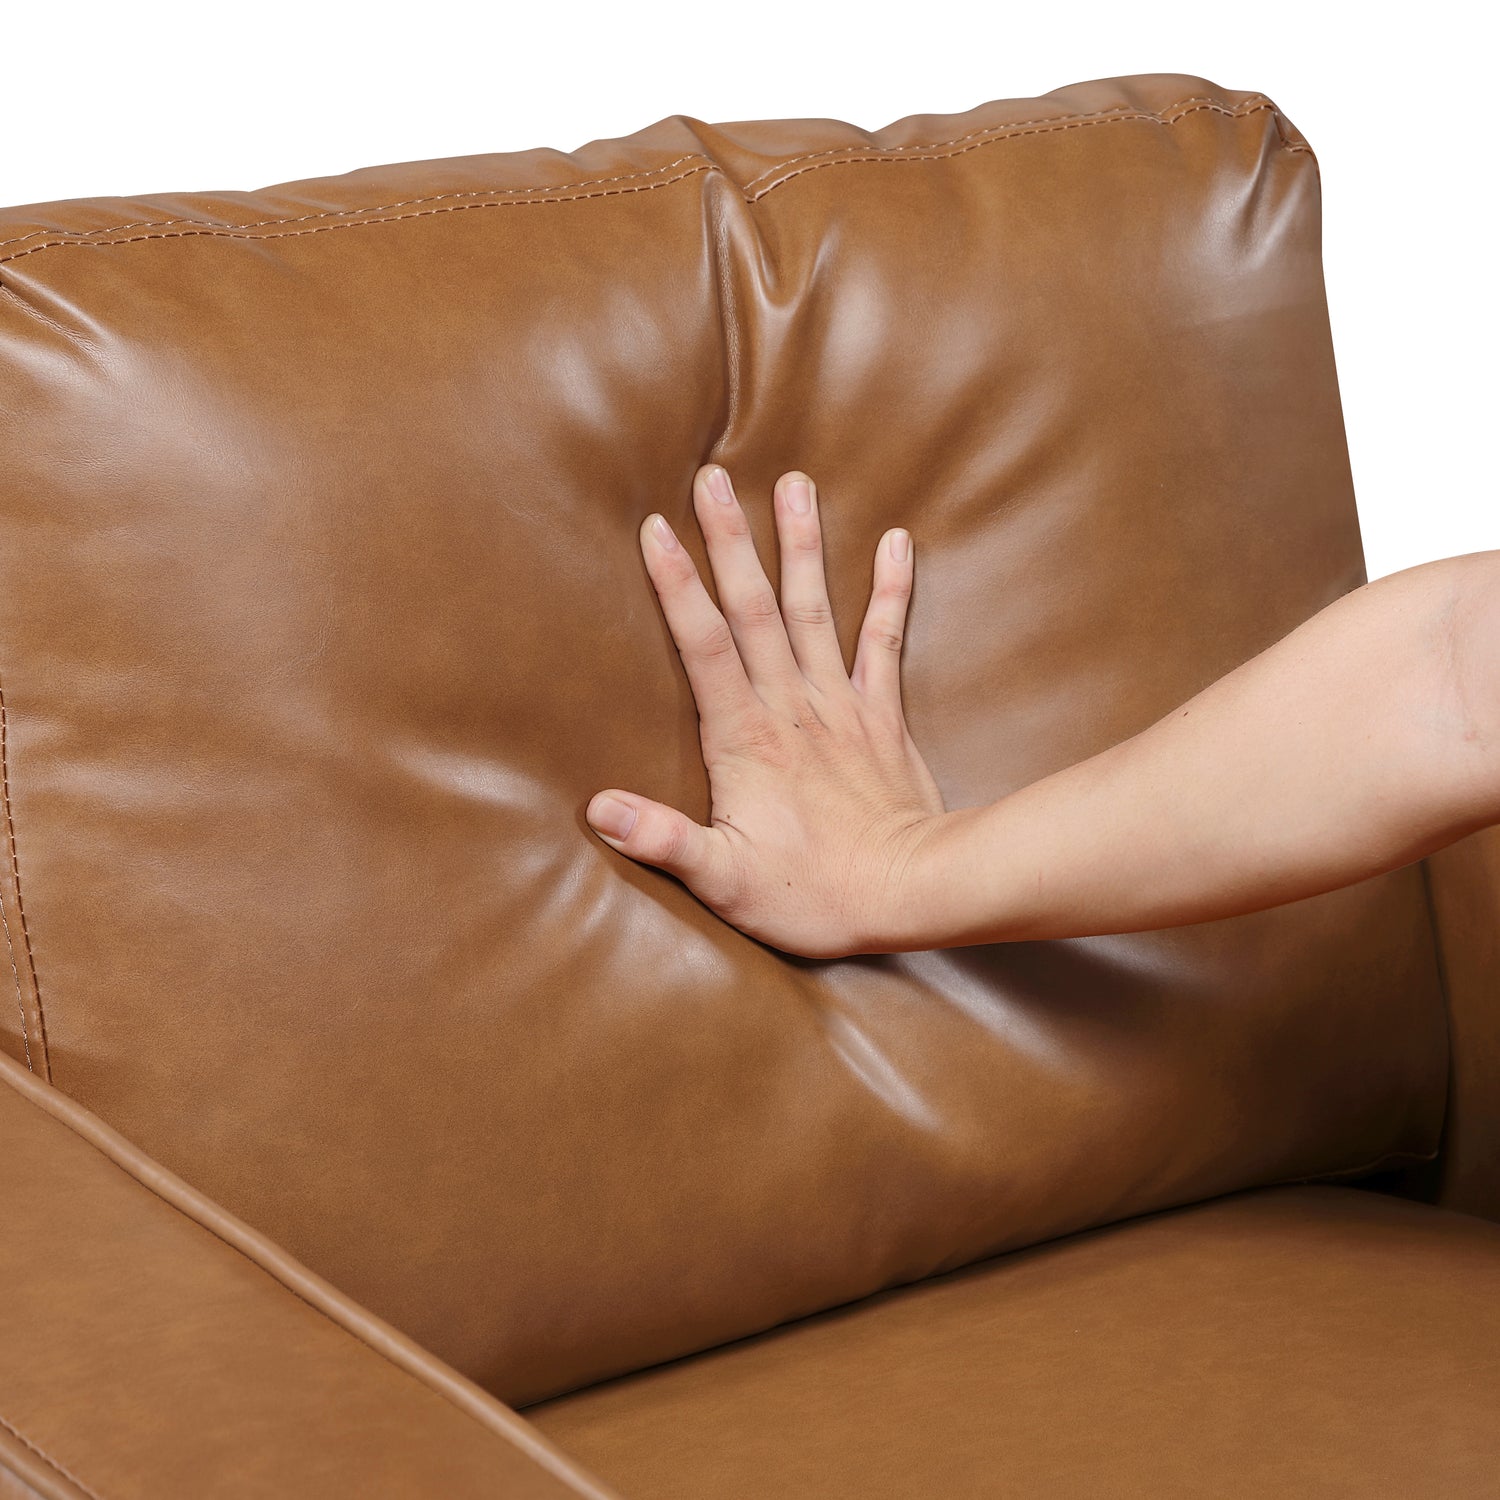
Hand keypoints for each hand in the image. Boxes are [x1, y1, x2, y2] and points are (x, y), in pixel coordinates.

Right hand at [585, 463, 947, 958]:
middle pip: (754, 609)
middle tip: (714, 477)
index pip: (704, 645)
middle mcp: (791, 706)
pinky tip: (897, 541)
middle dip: (731, 540)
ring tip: (794, 482)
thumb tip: (600, 809)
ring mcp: (840, 705)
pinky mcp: (881, 716)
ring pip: (814, 609)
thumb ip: (663, 839)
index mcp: (745, 737)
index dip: (677, 585)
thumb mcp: (723, 878)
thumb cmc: (813, 893)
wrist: (911, 894)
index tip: (657, 528)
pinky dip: (891, 590)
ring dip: (802, 546)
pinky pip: (885, 640)